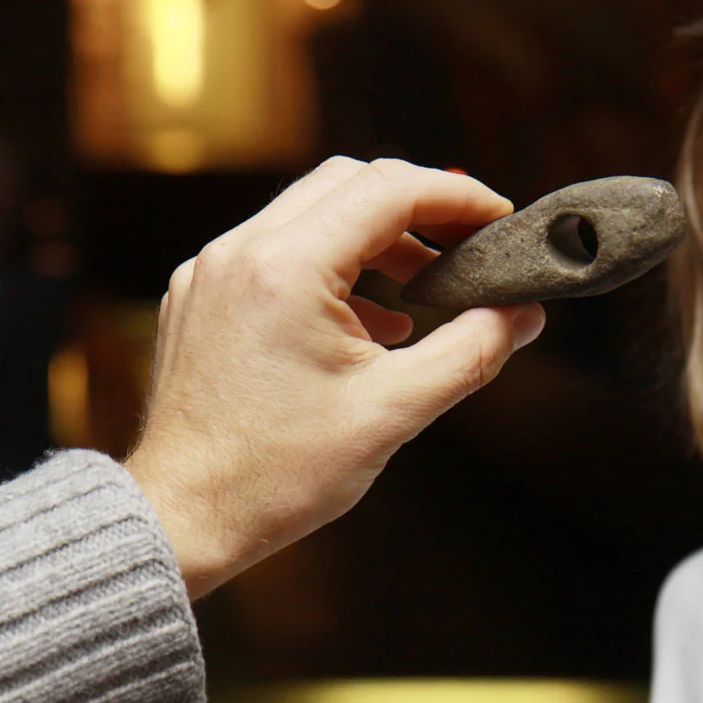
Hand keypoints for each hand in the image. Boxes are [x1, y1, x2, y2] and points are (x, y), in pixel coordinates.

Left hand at [124, 157, 545, 598]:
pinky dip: (333, 266)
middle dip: (419, 206)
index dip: (458, 197)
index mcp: (285, 269)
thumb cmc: (274, 476)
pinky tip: (370, 322)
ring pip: (311, 213)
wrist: (181, 519)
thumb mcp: (393, 412)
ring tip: (426, 289)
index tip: (500, 220)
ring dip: (377, 237)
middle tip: (469, 244)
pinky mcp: (201, 297)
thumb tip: (522, 314)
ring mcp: (211, 271)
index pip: (389, 189)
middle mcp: (240, 252)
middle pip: (349, 184)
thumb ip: (471, 351)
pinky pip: (277, 251)